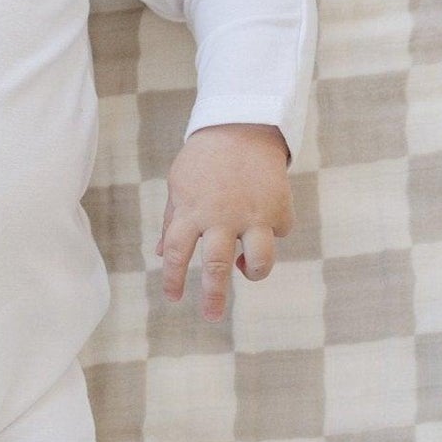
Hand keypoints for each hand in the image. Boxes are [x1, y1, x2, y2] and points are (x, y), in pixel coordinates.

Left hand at [157, 122, 292, 318]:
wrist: (243, 125)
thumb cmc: (205, 158)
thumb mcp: (180, 184)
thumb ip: (173, 219)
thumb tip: (162, 254)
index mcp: (191, 211)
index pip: (176, 254)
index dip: (173, 279)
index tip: (173, 298)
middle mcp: (221, 217)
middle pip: (214, 265)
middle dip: (213, 296)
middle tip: (210, 316)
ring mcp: (253, 214)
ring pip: (259, 260)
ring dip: (253, 273)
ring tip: (246, 271)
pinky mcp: (279, 208)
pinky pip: (280, 232)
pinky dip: (273, 233)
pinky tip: (264, 222)